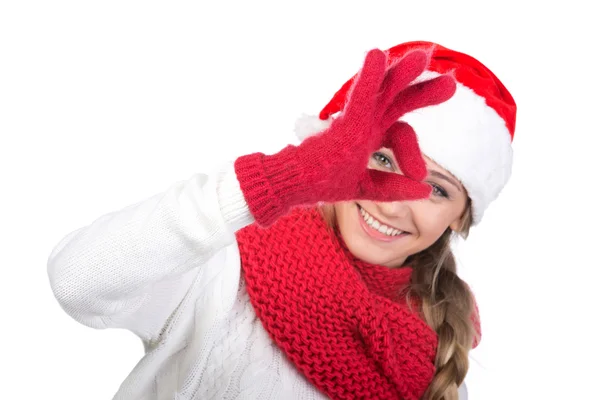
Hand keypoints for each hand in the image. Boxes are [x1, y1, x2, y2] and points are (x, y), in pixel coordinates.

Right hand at [235, 48, 455, 226]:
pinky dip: (369, 78)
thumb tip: (427, 190)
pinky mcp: (343, 125)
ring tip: (422, 58)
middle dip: (423, 92)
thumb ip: (393, 187)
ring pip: (382, 92)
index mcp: (370, 136)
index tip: (420, 177)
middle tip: (451, 83)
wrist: (294, 186)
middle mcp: (365, 124)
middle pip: (398, 102)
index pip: (401, 134)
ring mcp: (354, 121)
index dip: (413, 154)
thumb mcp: (366, 188)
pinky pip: (359, 98)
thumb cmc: (322, 182)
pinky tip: (377, 54)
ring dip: (401, 74)